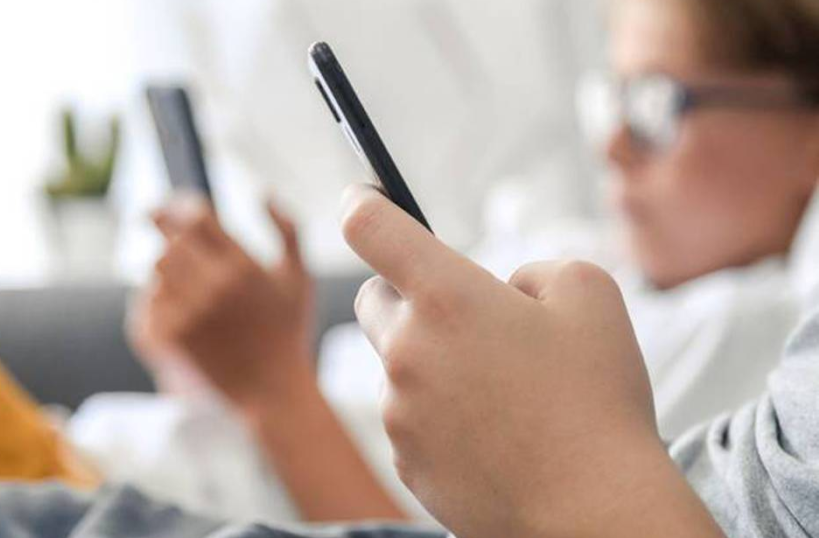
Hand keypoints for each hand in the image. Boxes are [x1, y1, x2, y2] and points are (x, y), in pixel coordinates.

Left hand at [129, 194, 314, 410]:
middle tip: (155, 226)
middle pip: (169, 241)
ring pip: (155, 269)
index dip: (176, 206)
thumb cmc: (288, 332)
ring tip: (179, 275)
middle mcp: (213, 286)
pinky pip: (147, 302)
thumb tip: (263, 192)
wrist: (272, 390)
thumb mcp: (300, 277)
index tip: (169, 206)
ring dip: (164, 266)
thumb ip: (288, 230)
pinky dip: (156, 299)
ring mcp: (188, 313)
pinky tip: (175, 306)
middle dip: (163, 231)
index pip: (194, 217)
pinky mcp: (170, 337)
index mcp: (243, 266)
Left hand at [341, 184, 723, 537]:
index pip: (368, 226)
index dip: (361, 202)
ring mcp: (399, 412)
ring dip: (429, 360)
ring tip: (498, 388)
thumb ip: (534, 269)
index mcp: (446, 297)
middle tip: (457, 312)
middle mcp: (407, 351)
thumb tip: (503, 288)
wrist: (593, 511)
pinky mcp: (404, 460)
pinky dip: (435, 412)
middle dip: (404, 294)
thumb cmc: (597, 399)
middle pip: (372, 299)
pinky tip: (490, 431)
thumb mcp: (590, 294)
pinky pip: (407, 417)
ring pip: (395, 363)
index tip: (364, 199)